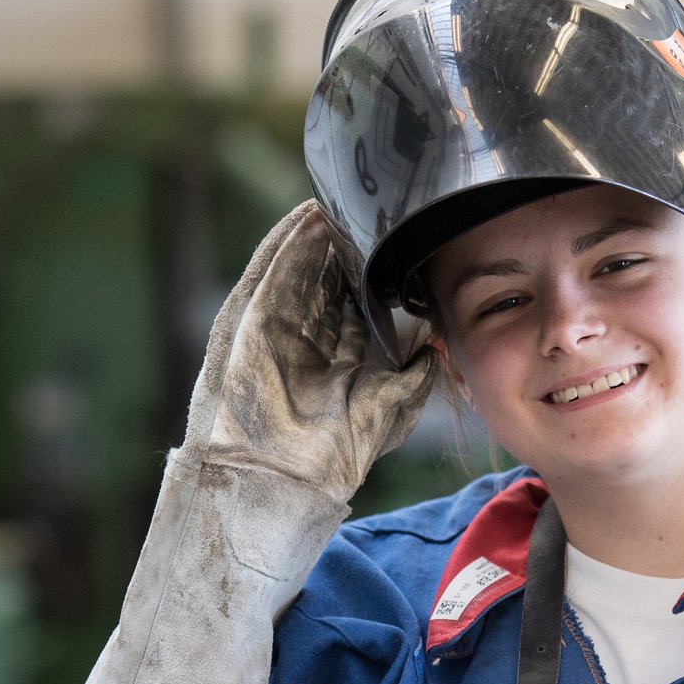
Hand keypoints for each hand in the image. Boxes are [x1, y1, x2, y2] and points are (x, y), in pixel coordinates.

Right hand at [183, 201, 440, 501]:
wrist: (284, 477)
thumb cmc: (336, 455)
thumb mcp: (391, 411)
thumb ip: (415, 380)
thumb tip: (434, 349)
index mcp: (337, 365)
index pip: (355, 309)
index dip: (372, 279)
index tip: (394, 250)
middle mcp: (306, 346)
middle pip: (326, 285)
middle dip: (344, 253)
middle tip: (368, 217)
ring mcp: (275, 334)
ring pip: (299, 274)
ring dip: (318, 241)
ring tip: (341, 205)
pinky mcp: (250, 325)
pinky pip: (269, 276)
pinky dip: (288, 247)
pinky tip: (309, 219)